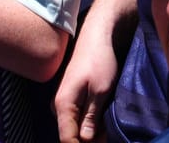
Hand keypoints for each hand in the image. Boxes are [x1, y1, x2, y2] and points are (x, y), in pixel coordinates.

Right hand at [55, 27, 119, 142]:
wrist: (96, 35)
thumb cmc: (100, 60)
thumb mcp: (101, 90)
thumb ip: (91, 117)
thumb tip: (86, 140)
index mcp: (63, 105)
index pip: (67, 139)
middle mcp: (59, 106)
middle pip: (72, 134)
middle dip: (90, 140)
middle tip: (109, 135)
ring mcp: (64, 101)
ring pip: (76, 126)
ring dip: (92, 131)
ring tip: (109, 128)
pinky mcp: (72, 97)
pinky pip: (79, 116)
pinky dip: (91, 121)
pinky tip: (104, 119)